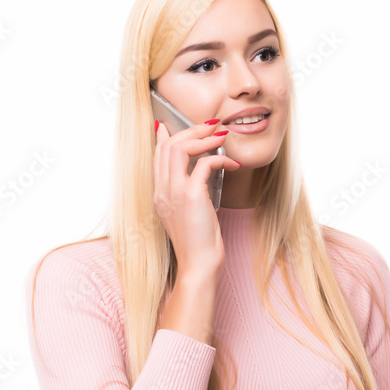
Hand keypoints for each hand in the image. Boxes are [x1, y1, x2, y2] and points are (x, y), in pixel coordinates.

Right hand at [153, 118, 240, 278]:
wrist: (198, 265)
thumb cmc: (198, 244)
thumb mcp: (188, 214)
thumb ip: (188, 193)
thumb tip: (198, 173)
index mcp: (159, 195)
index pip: (157, 156)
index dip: (164, 136)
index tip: (171, 124)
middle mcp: (162, 190)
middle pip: (168, 145)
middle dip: (190, 130)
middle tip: (210, 126)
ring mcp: (174, 192)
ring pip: (179, 148)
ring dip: (203, 137)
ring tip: (221, 136)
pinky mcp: (191, 195)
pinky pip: (204, 163)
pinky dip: (221, 158)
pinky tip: (232, 163)